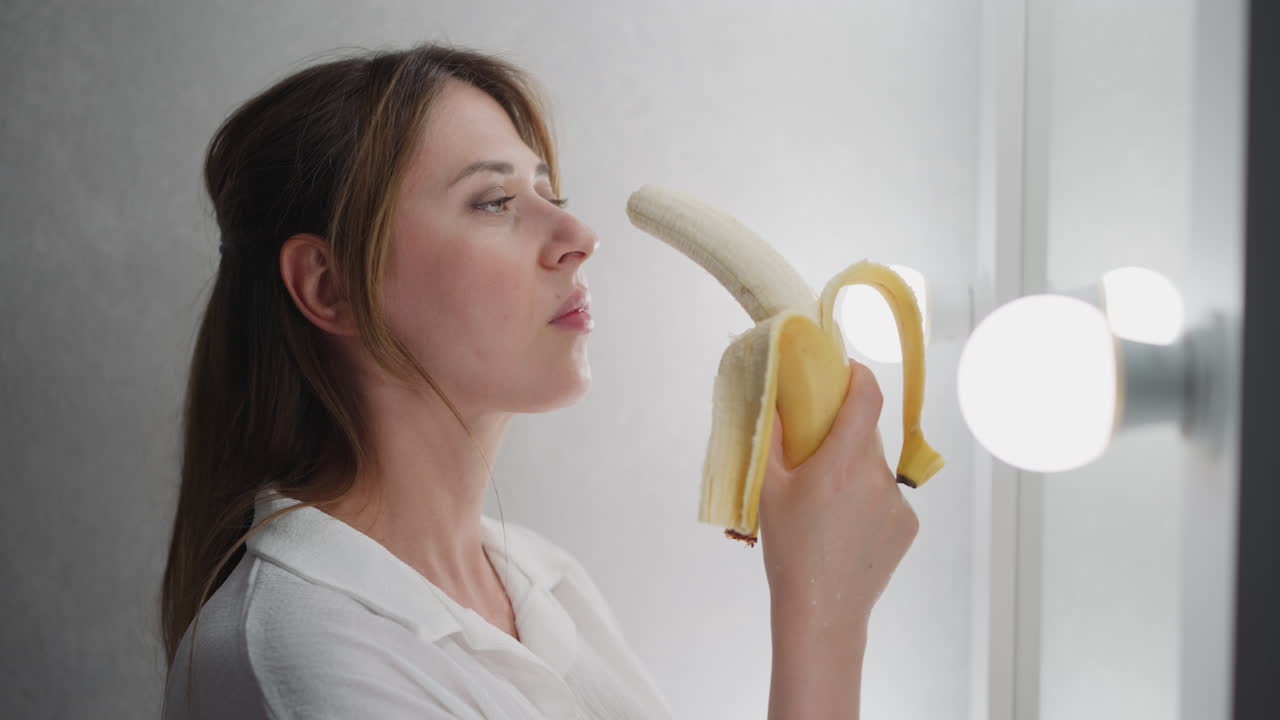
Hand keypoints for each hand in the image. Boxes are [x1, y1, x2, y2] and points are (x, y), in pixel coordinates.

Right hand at [758, 357, 919, 640]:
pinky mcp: (908, 526)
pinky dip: (867, 501)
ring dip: (853, 472)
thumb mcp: (769, 492)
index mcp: (841, 463)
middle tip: (814, 452)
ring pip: (874, 468)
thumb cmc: (789, 551)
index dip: (859, 375)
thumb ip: (770, 439)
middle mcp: (876, 477)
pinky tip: (844, 528)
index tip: (844, 370)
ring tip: (826, 505)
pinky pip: (886, 498)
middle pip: (865, 435)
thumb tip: (772, 400)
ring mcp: (897, 502)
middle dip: (842, 434)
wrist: (822, 612)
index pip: (867, 398)